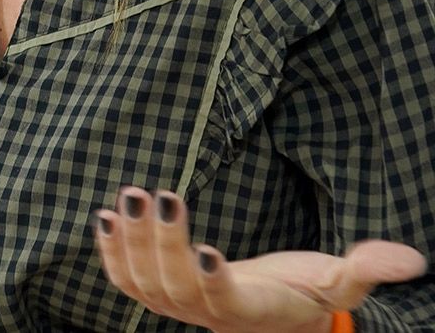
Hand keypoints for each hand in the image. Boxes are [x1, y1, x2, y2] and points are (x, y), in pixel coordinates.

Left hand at [94, 187, 426, 332]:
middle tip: (154, 193)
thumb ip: (364, 270)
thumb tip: (411, 258)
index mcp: (250, 311)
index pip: (225, 302)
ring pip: (145, 283)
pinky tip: (103, 215)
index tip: (209, 251)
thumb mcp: (335, 280)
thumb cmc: (303, 293)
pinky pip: (126, 281)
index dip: (214, 281)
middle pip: (175, 286)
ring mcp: (177, 306)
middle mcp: (207, 314)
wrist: (270, 313)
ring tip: (129, 194)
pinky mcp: (157, 292)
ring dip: (131, 241)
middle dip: (161, 243)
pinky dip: (112, 253)